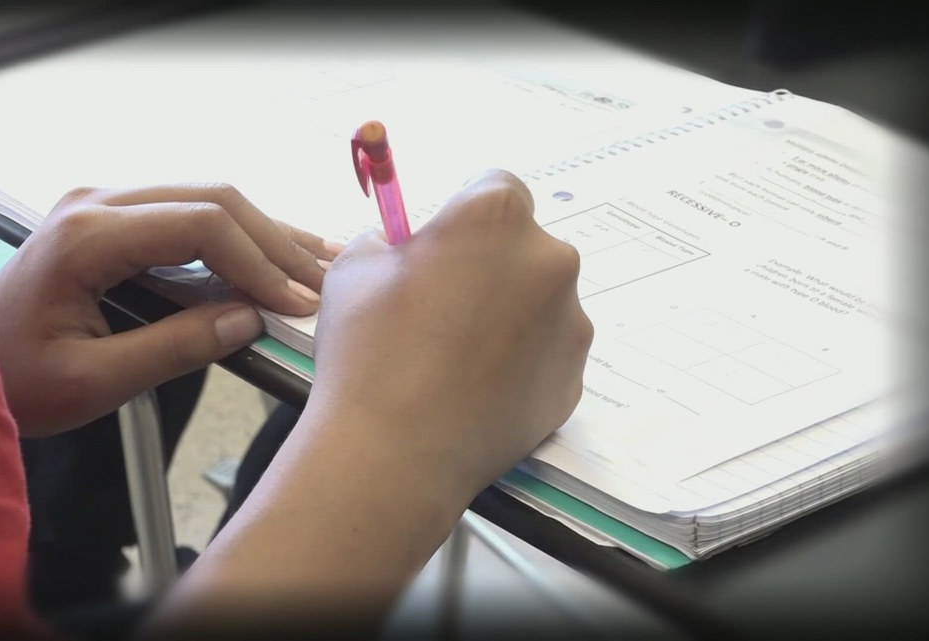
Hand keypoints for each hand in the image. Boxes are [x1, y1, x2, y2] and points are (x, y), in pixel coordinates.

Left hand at [0, 183, 339, 436]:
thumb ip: (175, 348)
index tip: (296, 300)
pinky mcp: (112, 223)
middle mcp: (96, 205)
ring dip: (262, 234)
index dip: (259, 261)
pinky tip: (271, 254)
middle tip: (318, 283)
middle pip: (212, 200)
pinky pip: (187, 217)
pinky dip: (234, 239)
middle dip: (273, 243)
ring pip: (206, 201)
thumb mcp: (94, 380)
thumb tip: (247, 321)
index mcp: (87, 236)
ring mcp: (103, 208)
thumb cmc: (13, 377)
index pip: (201, 225)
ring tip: (315, 261)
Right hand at [142, 170, 591, 635]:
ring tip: (456, 359)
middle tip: (444, 306)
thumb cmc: (368, 350)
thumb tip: (405, 249)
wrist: (394, 453)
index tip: (443, 246)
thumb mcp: (353, 269)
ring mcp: (571, 323)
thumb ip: (389, 241)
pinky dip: (521, 364)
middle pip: (524, 246)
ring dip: (509, 316)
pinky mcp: (574, 378)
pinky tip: (476, 390)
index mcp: (496, 217)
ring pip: (540, 302)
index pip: (496, 186)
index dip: (465, 216)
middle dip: (491, 266)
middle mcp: (549, 260)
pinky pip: (548, 353)